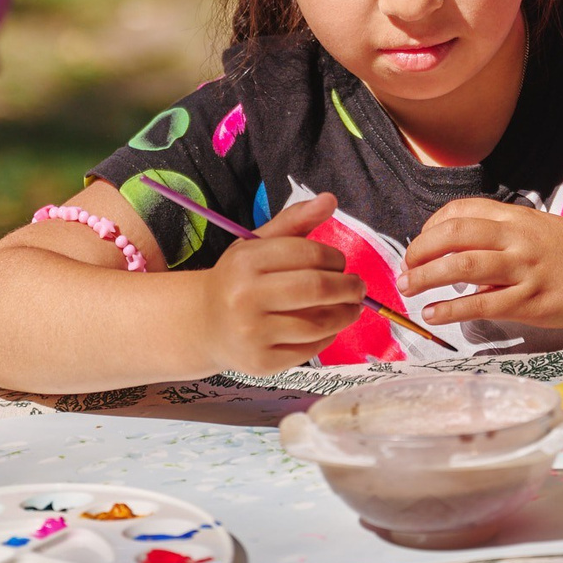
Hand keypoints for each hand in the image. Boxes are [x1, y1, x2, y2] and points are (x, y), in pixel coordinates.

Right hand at [194, 192, 363, 375]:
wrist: (204, 324)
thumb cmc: (238, 280)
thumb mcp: (257, 245)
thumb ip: (295, 221)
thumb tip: (330, 199)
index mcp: (246, 261)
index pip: (308, 253)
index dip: (335, 258)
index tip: (341, 264)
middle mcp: (246, 297)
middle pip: (317, 288)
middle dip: (349, 287)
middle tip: (358, 287)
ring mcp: (253, 333)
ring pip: (318, 323)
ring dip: (346, 314)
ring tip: (351, 307)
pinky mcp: (262, 363)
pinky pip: (310, 349)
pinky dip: (328, 336)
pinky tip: (328, 327)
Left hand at [402, 198, 562, 329]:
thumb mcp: (543, 231)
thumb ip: (507, 236)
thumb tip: (467, 253)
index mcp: (520, 217)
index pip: (463, 210)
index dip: (433, 226)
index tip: (421, 243)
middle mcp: (519, 238)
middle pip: (454, 234)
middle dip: (420, 250)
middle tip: (404, 267)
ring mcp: (525, 270)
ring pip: (462, 266)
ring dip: (427, 277)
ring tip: (408, 288)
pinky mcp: (533, 303)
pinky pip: (483, 305)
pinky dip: (451, 309)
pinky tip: (434, 314)